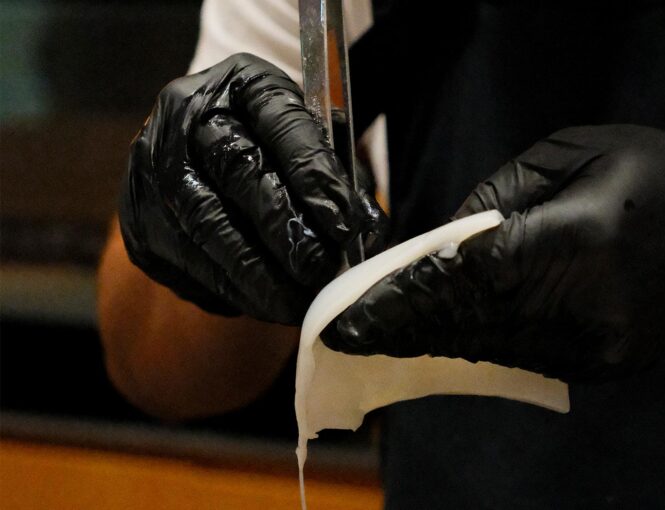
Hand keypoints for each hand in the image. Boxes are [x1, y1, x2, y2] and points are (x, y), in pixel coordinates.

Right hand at [119, 53, 386, 324]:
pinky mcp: (136, 214)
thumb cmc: (274, 148)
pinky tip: (263, 302)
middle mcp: (187, 112)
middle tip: (320, 270)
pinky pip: (184, 258)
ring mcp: (151, 161)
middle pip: (238, 171)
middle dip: (285, 230)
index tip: (344, 225)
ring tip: (297, 301)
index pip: (282, 122)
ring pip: (206, 223)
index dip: (314, 176)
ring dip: (256, 272)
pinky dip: (229, 287)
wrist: (203, 147)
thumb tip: (366, 232)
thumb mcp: (314, 144)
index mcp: (243, 82)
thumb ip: (342, 179)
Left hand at [322, 125, 664, 380]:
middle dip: (402, 329)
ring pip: (487, 346)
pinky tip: (438, 336)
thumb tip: (441, 241)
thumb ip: (497, 199)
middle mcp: (580, 305)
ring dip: (429, 340)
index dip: (404, 298)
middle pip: (467, 322)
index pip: (466, 276)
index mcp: (576, 240)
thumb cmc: (653, 178)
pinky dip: (472, 345)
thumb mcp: (573, 155)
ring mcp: (591, 345)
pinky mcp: (600, 365)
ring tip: (380, 334)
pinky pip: (518, 355)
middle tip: (347, 334)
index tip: (352, 317)